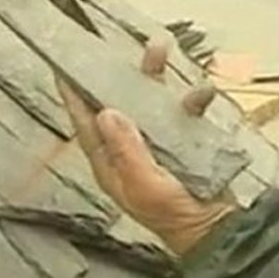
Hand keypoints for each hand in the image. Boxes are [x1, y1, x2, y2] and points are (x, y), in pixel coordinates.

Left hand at [57, 43, 237, 255]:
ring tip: (159, 49)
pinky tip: (202, 91)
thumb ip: (127, 148)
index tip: (61, 67)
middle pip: (119, 102)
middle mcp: (131, 148)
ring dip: (154, 74)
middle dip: (118, 74)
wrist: (216, 229)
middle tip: (114, 48)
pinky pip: (186, 108)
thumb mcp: (144, 183)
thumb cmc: (175, 216)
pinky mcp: (185, 138)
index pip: (85, 122)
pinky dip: (194, 96)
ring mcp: (159, 142)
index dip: (72, 95)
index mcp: (111, 163)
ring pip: (151, 98)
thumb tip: (106, 112)